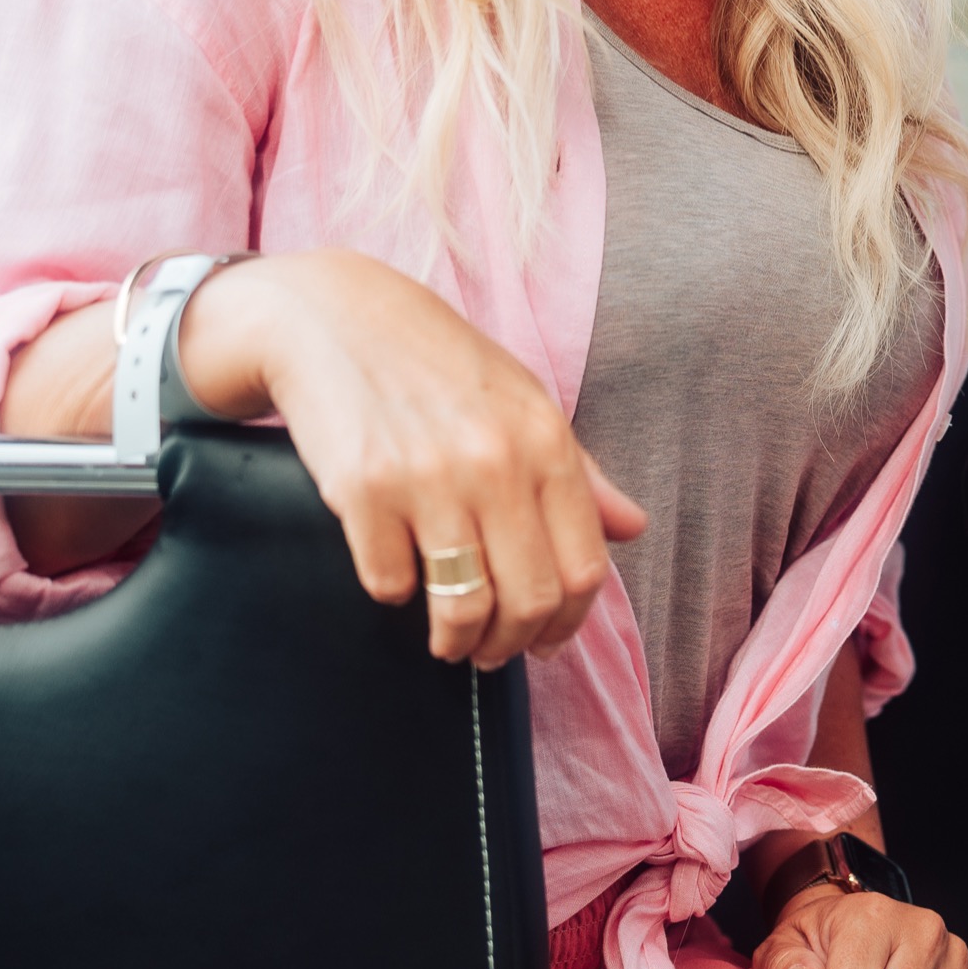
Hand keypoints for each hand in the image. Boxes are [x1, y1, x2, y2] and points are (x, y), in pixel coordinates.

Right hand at [173, 249, 645, 666]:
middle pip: (529, 599)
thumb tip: (634, 528)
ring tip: (448, 638)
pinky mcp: (363, 492)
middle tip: (491, 650)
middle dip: (510, 644)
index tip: (546, 640)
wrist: (333, 318)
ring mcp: (428, 478)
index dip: (568, 623)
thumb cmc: (437, 363)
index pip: (583, 568)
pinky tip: (395, 570)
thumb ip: (581, 474)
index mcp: (546, 440)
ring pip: (461, 607)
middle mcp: (495, 461)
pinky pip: (389, 584)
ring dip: (456, 640)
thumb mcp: (523, 401)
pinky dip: (393, 592)